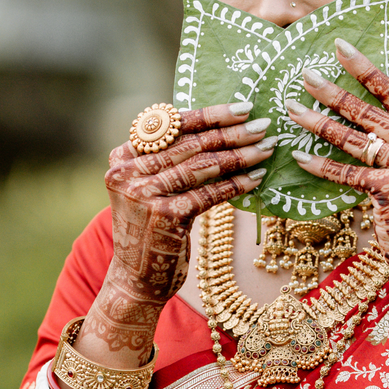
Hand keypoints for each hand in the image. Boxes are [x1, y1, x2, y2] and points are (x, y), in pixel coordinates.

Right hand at [83, 104, 272, 362]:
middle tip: (262, 125)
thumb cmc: (150, 231)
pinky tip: (257, 179)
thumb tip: (220, 130)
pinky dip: (235, 185)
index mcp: (122, 157)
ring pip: (201, 167)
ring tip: (266, 148)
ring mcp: (143, 194)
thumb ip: (168, 162)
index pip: (171, 126)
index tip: (240, 108)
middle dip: (230, 133)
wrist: (134, 281)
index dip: (209, 115)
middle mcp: (128, 172)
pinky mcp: (164, 216)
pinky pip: (208, 194)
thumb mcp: (149, 189)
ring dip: (239, 156)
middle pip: (189, 144)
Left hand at [286, 41, 388, 340]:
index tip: (342, 49)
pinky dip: (322, 166)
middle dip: (334, 91)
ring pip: (355, 138)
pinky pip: (348, 173)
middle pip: (372, 110)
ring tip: (292, 109)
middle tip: (305, 74)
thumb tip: (367, 121)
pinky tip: (300, 157)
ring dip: (319, 123)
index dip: (367, 71)